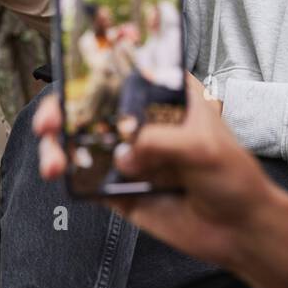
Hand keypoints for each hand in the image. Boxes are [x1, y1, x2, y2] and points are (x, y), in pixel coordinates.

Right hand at [33, 74, 287, 287]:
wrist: (238, 230)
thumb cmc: (232, 177)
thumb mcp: (203, 146)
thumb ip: (160, 142)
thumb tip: (123, 156)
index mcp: (165, 96)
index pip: (126, 67)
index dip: (98, 56)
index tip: (76, 57)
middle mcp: (141, 120)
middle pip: (90, 103)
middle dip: (61, 107)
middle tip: (50, 121)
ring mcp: (127, 154)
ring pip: (79, 140)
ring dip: (57, 145)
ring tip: (53, 162)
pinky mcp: (118, 187)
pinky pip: (85, 177)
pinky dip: (69, 174)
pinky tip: (64, 175)